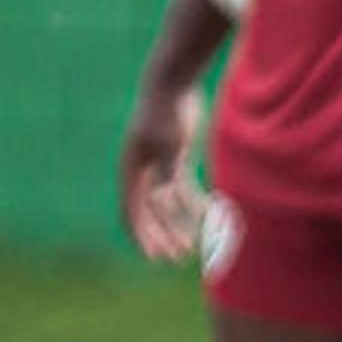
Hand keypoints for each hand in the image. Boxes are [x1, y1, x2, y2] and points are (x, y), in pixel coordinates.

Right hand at [119, 86, 206, 261]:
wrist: (173, 83)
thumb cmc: (168, 112)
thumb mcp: (169, 144)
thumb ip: (167, 173)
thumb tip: (165, 202)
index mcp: (131, 171)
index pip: (131, 212)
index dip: (142, 236)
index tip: (155, 257)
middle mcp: (140, 172)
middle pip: (147, 213)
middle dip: (160, 237)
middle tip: (176, 258)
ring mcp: (158, 165)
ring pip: (165, 205)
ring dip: (176, 226)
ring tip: (190, 247)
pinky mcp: (176, 158)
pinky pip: (182, 189)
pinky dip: (192, 205)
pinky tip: (210, 218)